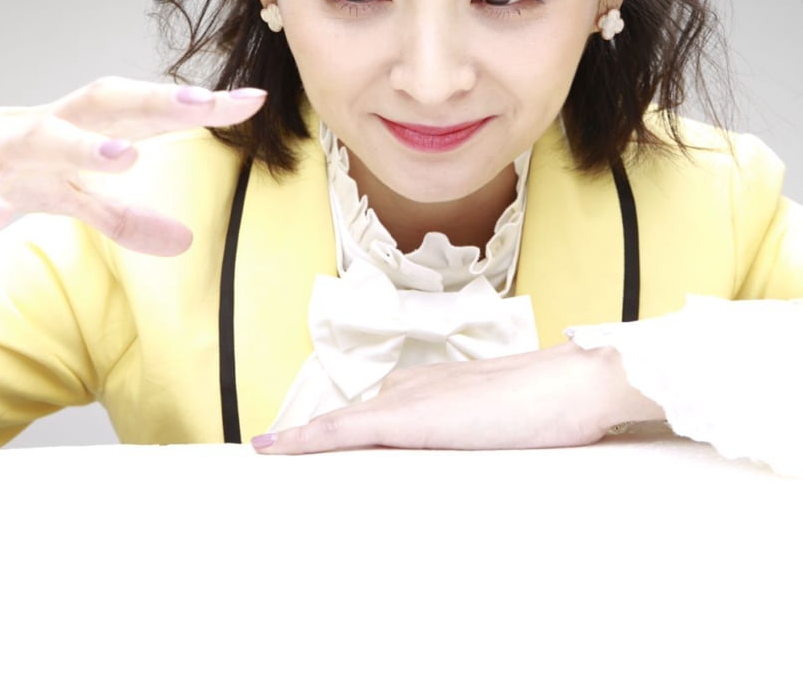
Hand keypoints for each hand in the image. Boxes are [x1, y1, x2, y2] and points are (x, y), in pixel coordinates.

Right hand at [0, 78, 266, 255]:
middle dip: (155, 102)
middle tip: (205, 104)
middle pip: (105, 106)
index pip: (147, 110)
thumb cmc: (9, 164)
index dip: (196, 105)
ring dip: (82, 145)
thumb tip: (187, 240)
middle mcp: (47, 129)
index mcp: (81, 131)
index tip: (253, 101)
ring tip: (126, 157)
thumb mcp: (69, 194)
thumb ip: (125, 216)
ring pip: (42, 137)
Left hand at [251, 341, 666, 453]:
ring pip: (343, 423)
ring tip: (266, 453)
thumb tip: (479, 444)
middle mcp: (416, 385)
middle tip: (274, 451)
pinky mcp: (410, 418)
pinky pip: (345, 430)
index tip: (307, 437)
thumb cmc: (554, 405)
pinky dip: (307, 439)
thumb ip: (483, 431)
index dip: (340, 425)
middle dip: (314, 437)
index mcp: (437, 386)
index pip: (377, 410)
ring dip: (305, 439)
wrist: (572, 384)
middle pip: (355, 418)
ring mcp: (411, 398)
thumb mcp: (508, 423)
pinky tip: (277, 449)